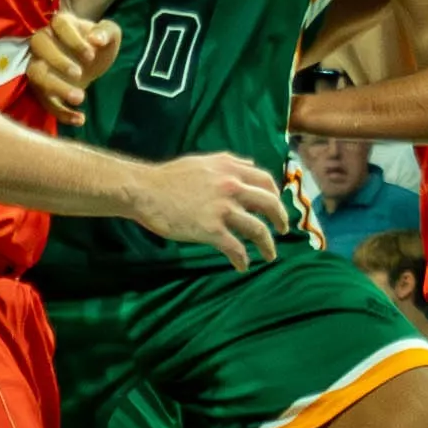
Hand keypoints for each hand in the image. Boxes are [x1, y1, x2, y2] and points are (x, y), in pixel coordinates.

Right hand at [24, 10, 121, 124]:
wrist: (92, 60)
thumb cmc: (98, 43)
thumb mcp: (110, 34)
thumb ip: (106, 32)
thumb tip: (96, 39)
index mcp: (61, 24)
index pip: (59, 24)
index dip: (73, 39)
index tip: (91, 55)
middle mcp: (44, 42)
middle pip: (39, 45)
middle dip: (58, 61)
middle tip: (80, 74)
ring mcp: (39, 64)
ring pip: (36, 74)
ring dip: (55, 87)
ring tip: (80, 98)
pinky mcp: (41, 88)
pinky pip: (44, 100)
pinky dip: (60, 112)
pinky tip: (80, 119)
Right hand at [129, 152, 290, 271]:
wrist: (145, 191)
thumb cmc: (169, 177)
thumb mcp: (202, 161)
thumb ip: (229, 163)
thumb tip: (249, 166)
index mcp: (230, 169)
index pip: (266, 182)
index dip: (276, 197)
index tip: (277, 208)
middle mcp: (232, 186)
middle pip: (269, 205)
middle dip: (280, 220)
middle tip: (282, 231)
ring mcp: (222, 209)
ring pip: (257, 229)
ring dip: (267, 245)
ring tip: (270, 255)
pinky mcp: (211, 230)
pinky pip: (236, 248)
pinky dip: (242, 260)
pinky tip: (242, 266)